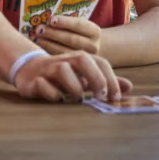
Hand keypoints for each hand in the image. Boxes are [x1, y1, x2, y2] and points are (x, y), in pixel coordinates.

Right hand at [13, 50, 131, 102]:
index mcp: (80, 58)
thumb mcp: (85, 76)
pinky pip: (43, 85)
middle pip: (83, 60)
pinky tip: (58, 100)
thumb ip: (105, 81)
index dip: (110, 78)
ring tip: (78, 99)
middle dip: (96, 78)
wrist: (29, 70)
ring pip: (62, 70)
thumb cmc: (63, 75)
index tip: (115, 97)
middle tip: (101, 97)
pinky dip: (52, 93)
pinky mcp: (33, 81)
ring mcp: (48, 69)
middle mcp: (65, 60)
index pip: (100, 62)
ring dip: (74, 86)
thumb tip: (129, 87)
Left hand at [35, 16, 101, 55]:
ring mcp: (85, 58)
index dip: (65, 22)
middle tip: (39, 29)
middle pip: (72, 39)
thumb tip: (48, 20)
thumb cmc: (80, 32)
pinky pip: (61, 59)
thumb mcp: (80, 25)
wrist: (91, 48)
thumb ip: (68, 22)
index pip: (79, 25)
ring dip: (49, 44)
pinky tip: (39, 47)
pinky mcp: (77, 68)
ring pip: (65, 51)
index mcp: (95, 32)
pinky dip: (49, 52)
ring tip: (37, 38)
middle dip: (54, 34)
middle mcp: (93, 46)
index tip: (51, 19)